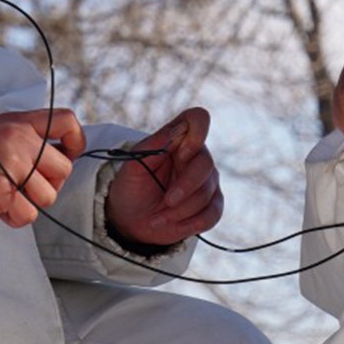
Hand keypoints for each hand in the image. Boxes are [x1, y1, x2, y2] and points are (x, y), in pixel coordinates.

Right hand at [0, 109, 83, 227]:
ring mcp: (13, 165)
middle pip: (64, 169)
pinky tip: (0, 205)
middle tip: (25, 183)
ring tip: (8, 193)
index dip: (75, 141)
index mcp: (22, 123)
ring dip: (30, 201)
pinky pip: (28, 214)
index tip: (67, 153)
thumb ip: (30, 139)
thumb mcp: (2, 131)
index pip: (66, 121)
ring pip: (48, 196)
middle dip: (49, 183)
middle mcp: (21, 141)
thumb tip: (62, 155)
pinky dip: (15, 216)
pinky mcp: (4, 191)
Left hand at [105, 107, 222, 249]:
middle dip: (185, 186)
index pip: (198, 119)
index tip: (181, 153)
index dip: (196, 132)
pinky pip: (212, 214)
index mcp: (179, 140)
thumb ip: (153, 145)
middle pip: (205, 164)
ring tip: (157, 217)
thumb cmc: (132, 187)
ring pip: (206, 193)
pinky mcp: (211, 206)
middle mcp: (197, 157)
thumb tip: (176, 131)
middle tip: (166, 200)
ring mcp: (208, 182)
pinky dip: (191, 223)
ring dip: (179, 210)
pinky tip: (172, 225)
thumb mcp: (133, 166)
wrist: (130, 219)